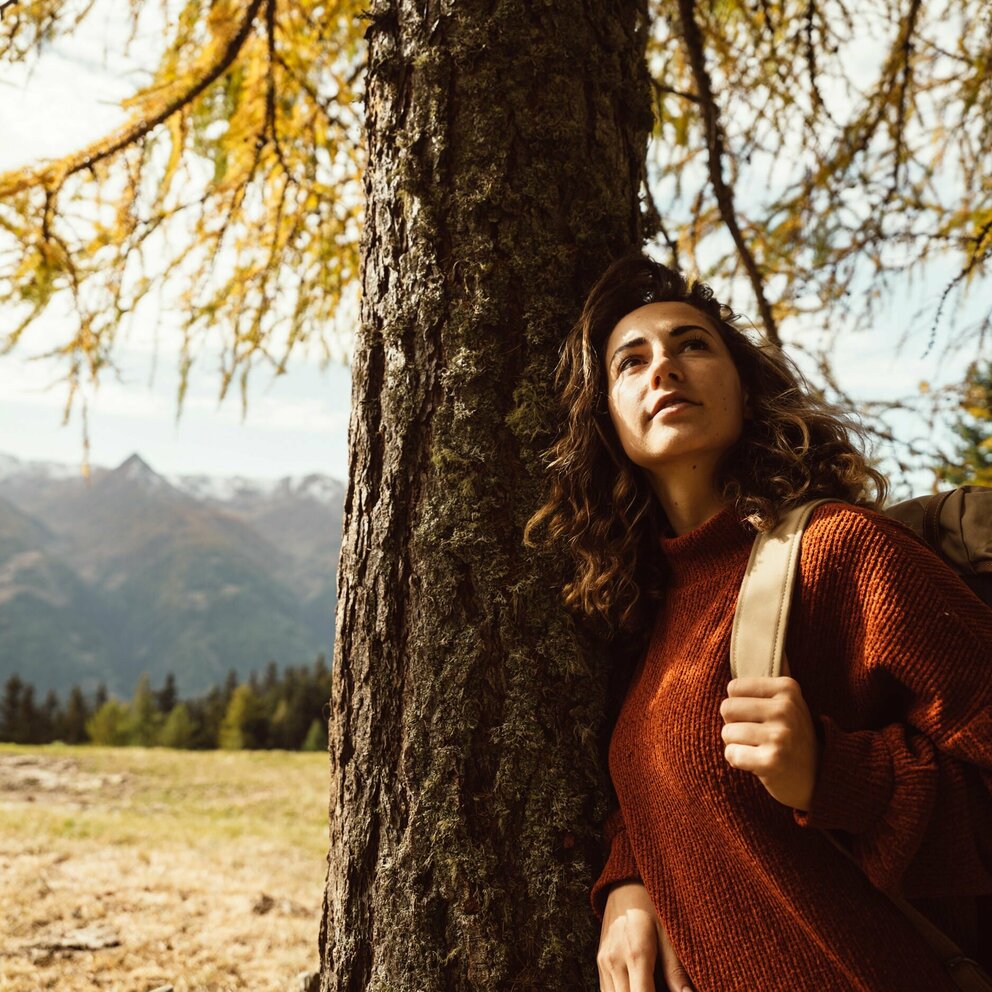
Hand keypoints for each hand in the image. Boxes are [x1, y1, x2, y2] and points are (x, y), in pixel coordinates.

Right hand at [597, 881, 695, 991]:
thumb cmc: (652, 904)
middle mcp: (614, 961)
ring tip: (652, 985)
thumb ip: (676, 970)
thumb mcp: (669, 933)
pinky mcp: (600, 965)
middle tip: (664, 988)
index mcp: (636, 953)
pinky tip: (640, 986)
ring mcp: (604, 964)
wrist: (625, 884)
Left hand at [720, 676, 819, 810]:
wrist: (818, 777)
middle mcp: (786, 709)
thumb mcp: (790, 700)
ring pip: (727, 733)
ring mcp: (780, 735)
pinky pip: (731, 754)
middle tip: (758, 735)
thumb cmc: (793, 734)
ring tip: (759, 748)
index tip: (760, 716)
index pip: (733, 688)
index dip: (740, 705)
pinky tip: (756, 763)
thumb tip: (774, 631)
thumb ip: (778, 669)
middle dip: (735, 724)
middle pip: (726, 708)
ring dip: (736, 744)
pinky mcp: (772, 761)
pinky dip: (737, 760)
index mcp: (787, 688)